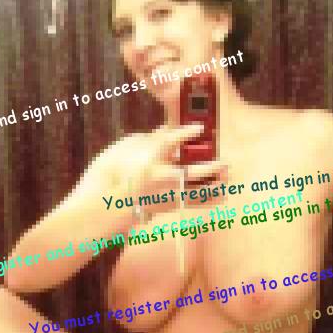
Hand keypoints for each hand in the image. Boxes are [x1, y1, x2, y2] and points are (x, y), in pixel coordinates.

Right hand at [107, 124, 227, 205]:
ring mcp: (164, 194)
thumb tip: (171, 127)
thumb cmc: (115, 169)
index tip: (199, 127)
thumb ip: (152, 138)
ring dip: (213, 185)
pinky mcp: (168, 205)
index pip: (168, 143)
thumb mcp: (129, 146)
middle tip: (225, 162)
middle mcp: (158, 178)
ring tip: (226, 176)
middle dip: (209, 168)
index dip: (185, 134)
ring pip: (194, 191)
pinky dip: (209, 199)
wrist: (105, 201)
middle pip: (188, 172)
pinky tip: (222, 194)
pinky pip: (192, 203)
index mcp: (148, 159)